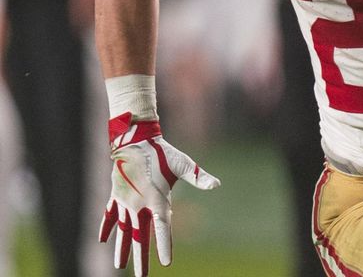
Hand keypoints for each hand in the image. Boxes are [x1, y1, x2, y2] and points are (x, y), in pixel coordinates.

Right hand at [99, 112, 219, 275]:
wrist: (135, 140)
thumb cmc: (163, 153)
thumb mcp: (184, 164)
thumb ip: (199, 177)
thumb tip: (217, 184)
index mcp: (157, 199)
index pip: (162, 228)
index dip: (164, 246)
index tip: (166, 264)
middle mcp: (139, 204)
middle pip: (140, 237)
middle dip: (141, 259)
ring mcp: (125, 201)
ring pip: (123, 230)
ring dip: (122, 248)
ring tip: (119, 266)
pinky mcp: (116, 194)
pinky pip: (109, 215)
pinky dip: (106, 227)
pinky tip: (102, 240)